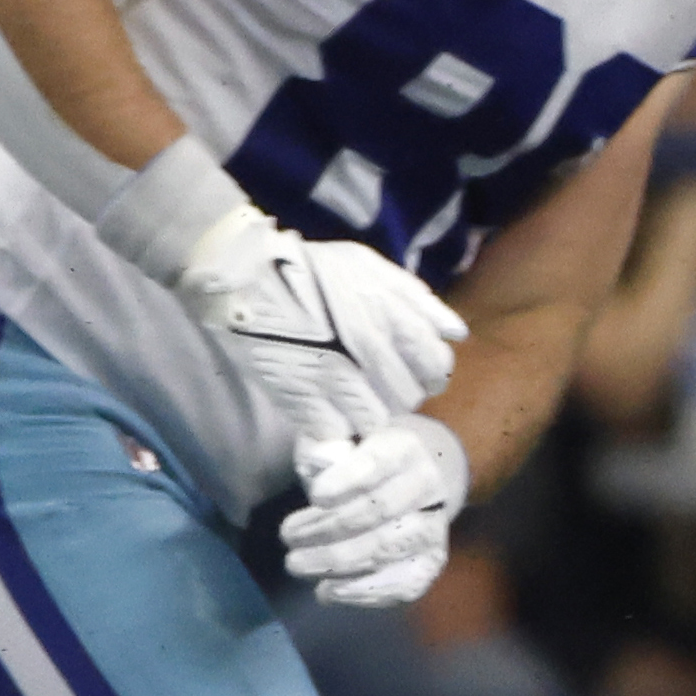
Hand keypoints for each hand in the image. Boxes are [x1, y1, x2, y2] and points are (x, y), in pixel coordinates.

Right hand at [170, 204, 465, 470]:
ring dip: (368, 413)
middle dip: (398, 395)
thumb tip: (455, 333)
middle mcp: (370, 349)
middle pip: (408, 398)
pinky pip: (338, 430)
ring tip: (351, 400)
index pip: (436, 364)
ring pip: (376, 419)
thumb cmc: (306, 267)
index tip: (415, 373)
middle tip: (377, 385)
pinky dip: (336, 426)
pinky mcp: (302, 399)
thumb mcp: (367, 265)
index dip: (430, 374)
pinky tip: (327, 410)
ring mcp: (335, 377)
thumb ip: (416, 298)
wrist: (240, 278)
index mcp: (390, 315)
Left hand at [280, 413, 467, 608]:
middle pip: (378, 511)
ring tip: (297, 564)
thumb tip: (316, 463)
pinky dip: (361, 592)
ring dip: (335, 562)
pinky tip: (327, 591)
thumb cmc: (359, 459)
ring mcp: (434, 526)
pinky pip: (403, 585)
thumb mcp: (340, 438)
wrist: (409, 481)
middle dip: (327, 528)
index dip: (348, 480)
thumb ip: (324, 446)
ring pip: (386, 550)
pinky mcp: (431, 561)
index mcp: (404, 448)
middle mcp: (428, 486)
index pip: (378, 462)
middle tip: (287, 537)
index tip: (316, 496)